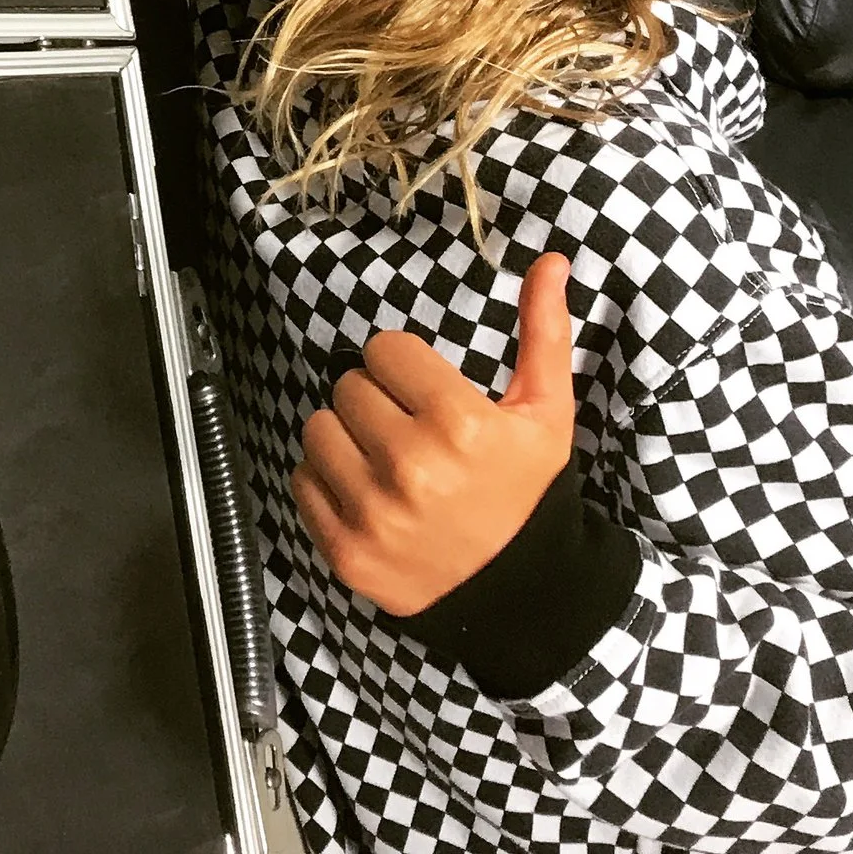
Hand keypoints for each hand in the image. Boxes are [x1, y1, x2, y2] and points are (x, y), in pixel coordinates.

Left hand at [290, 254, 575, 618]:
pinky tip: (368, 493)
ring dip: (345, 437)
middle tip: (409, 429)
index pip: (383, 350)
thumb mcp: (546, 414)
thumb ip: (544, 333)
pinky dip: (326, 481)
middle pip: (348, 387)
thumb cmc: (528, 492)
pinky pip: (302, 480)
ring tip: (385, 459)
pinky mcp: (346, 550)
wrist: (521, 593)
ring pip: (317, 429)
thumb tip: (550, 261)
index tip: (425, 393)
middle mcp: (410, 467)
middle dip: (377, 401)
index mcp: (458, 424)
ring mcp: (373, 513)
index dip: (405, 368)